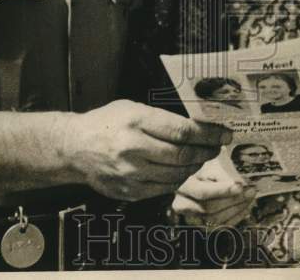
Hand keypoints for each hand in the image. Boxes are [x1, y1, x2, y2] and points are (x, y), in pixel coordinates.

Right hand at [63, 100, 229, 200]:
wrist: (74, 147)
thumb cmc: (107, 123)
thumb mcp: (134, 108)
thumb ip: (163, 118)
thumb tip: (198, 127)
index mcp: (136, 121)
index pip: (182, 131)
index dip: (209, 134)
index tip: (224, 133)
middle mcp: (133, 148)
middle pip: (182, 155)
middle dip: (207, 151)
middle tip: (218, 147)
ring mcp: (130, 173)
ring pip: (176, 175)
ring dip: (196, 167)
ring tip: (203, 157)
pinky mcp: (128, 191)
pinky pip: (164, 188)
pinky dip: (179, 180)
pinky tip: (183, 171)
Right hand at [172, 158, 256, 228]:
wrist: (200, 179)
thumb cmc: (207, 170)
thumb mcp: (211, 164)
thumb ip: (222, 173)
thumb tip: (237, 183)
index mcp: (183, 185)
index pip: (202, 192)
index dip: (222, 191)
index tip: (239, 186)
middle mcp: (183, 204)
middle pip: (209, 208)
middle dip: (233, 200)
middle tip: (250, 190)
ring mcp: (191, 218)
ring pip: (215, 219)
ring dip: (237, 208)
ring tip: (250, 196)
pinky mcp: (202, 226)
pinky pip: (220, 227)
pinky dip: (236, 217)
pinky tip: (245, 206)